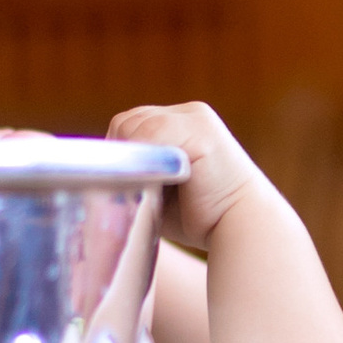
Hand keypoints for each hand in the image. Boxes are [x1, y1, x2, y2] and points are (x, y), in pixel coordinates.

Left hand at [109, 99, 262, 245]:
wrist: (245, 229)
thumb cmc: (202, 219)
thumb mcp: (161, 188)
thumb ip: (137, 172)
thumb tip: (97, 175)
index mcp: (181, 123)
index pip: (129, 125)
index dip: (120, 155)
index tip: (128, 183)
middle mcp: (189, 113)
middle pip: (126, 122)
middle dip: (123, 156)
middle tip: (138, 187)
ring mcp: (195, 118)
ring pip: (133, 127)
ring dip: (133, 160)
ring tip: (153, 187)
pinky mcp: (199, 130)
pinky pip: (150, 135)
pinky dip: (145, 160)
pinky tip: (160, 183)